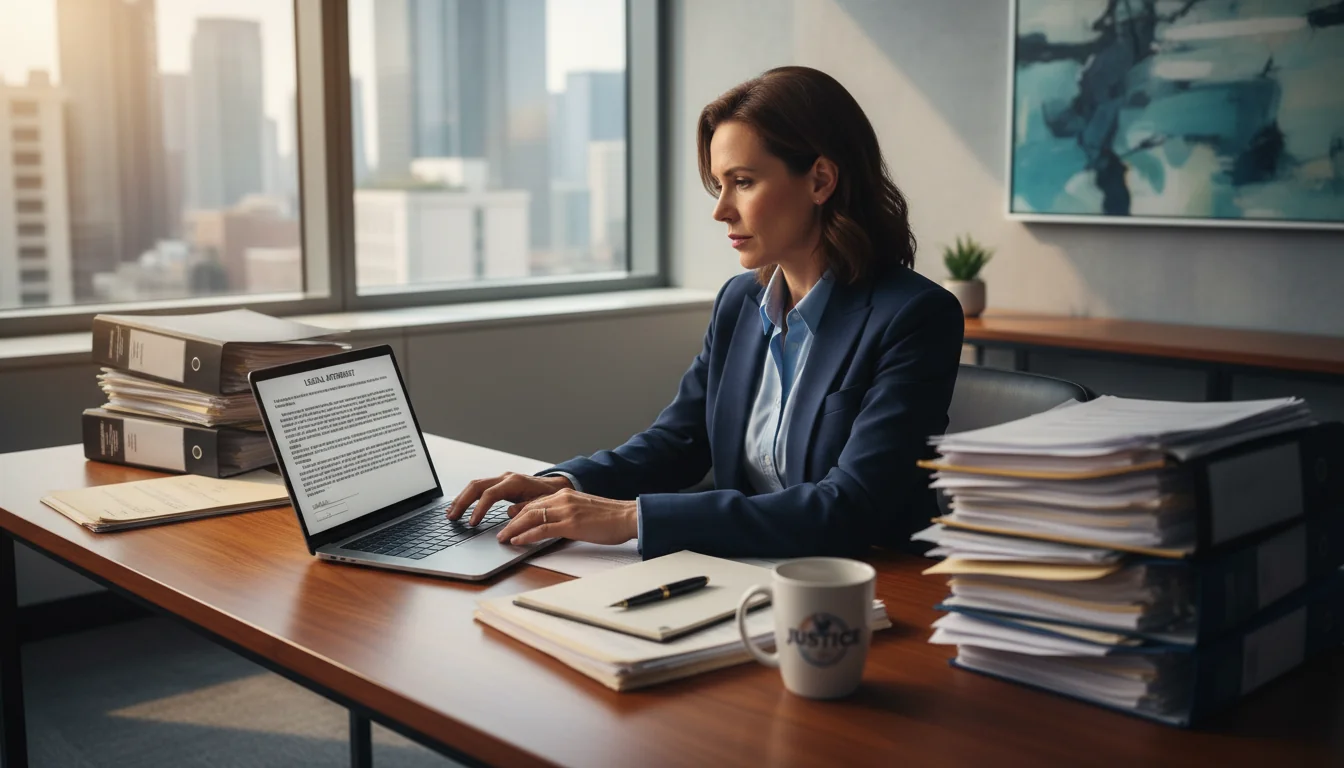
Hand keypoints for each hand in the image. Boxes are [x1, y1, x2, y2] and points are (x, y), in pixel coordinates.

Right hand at [446, 472, 572, 525]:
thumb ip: (525, 509)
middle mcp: (506, 478)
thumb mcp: (541, 505)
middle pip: (477, 486)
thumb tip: (509, 514)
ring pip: (475, 485)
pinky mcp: (500, 483)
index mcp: (515, 483)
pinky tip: (460, 506)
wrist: (556, 487)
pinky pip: (480, 488)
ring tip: (450, 513)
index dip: (479, 509)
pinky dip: (468, 496)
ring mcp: (501, 479)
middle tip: (452, 517)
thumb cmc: (550, 497)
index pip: (490, 494)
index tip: (472, 523)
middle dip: (462, 501)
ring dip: (461, 498)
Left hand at [495, 488, 637, 546]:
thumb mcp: (584, 510)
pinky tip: (517, 541)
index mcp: (565, 494)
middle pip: (528, 509)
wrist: (628, 516)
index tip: (509, 522)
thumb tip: (553, 523)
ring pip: (531, 517)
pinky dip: (526, 535)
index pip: (535, 503)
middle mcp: (562, 499)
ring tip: (503, 538)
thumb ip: (567, 513)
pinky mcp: (571, 524)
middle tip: (500, 532)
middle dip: (511, 522)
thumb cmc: (610, 517)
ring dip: (513, 529)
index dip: (519, 514)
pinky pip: (542, 528)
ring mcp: (566, 510)